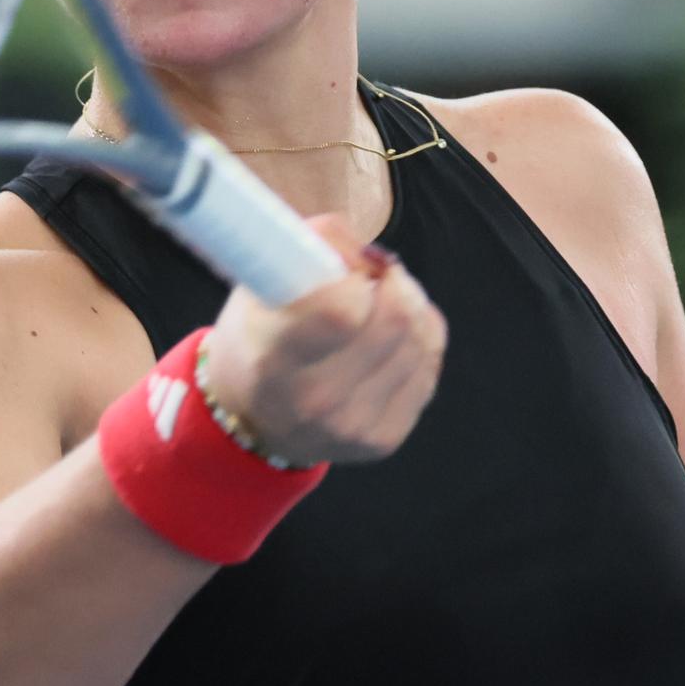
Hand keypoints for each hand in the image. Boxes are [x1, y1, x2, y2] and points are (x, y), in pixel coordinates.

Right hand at [199, 215, 447, 463]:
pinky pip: (429, 366)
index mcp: (274, 358)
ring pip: (423, 340)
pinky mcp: (383, 441)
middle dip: (394, 283)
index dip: (356, 277)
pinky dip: (419, 340)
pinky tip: (391, 339)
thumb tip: (371, 254)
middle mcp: (316, 400)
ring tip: (381, 307)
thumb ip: (314, 244)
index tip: (347, 273)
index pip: (344, 308)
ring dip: (410, 308)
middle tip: (375, 280)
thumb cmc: (259, 337)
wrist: (255, 420)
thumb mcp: (261, 281)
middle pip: (399, 319)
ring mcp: (354, 426)